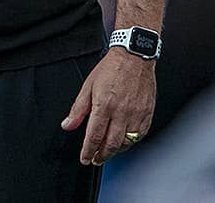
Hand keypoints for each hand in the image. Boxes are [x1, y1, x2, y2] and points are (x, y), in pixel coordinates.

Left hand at [61, 50, 155, 164]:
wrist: (134, 56)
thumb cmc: (111, 68)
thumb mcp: (88, 86)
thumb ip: (78, 109)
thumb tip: (67, 125)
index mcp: (104, 105)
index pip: (94, 136)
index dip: (88, 151)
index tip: (85, 158)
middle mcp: (121, 112)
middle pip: (110, 144)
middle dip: (101, 156)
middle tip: (95, 159)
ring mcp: (136, 114)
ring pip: (126, 142)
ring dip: (115, 151)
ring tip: (107, 152)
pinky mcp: (147, 113)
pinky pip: (140, 135)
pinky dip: (131, 142)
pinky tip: (124, 142)